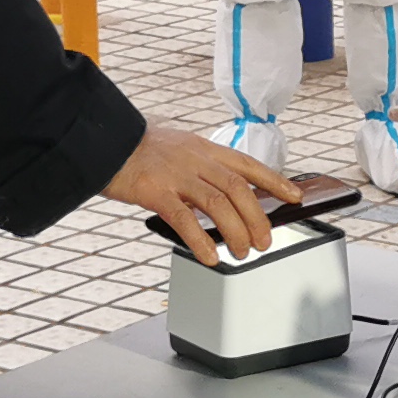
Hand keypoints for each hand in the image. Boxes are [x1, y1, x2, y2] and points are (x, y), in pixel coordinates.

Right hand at [102, 123, 293, 262]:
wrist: (101, 141)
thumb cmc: (137, 152)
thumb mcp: (178, 150)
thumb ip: (201, 169)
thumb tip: (223, 198)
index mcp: (204, 148)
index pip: (247, 165)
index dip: (275, 181)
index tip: (295, 196)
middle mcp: (195, 159)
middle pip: (238, 189)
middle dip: (258, 217)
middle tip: (266, 241)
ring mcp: (176, 174)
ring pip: (218, 204)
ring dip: (236, 231)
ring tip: (244, 252)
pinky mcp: (154, 190)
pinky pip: (184, 218)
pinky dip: (201, 240)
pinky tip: (210, 256)